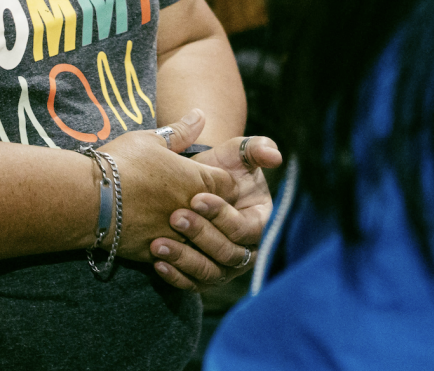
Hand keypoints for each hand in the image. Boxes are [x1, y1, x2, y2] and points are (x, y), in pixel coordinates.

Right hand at [95, 110, 236, 263]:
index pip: (229, 185)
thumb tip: (200, 114)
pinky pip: (174, 256)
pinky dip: (169, 247)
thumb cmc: (121, 163)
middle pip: (220, 216)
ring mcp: (177, 236)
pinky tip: (155, 235)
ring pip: (199, 240)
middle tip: (193, 201)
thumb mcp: (150, 140)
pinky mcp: (157, 254)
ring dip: (192, 231)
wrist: (89, 200)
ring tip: (173, 219)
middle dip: (212, 210)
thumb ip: (181, 132)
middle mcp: (195, 212)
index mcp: (198, 181)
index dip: (222, 182)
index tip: (207, 179)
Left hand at [151, 134, 281, 290]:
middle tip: (175, 216)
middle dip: (201, 235)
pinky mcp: (204, 277)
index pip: (245, 228)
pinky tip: (157, 262)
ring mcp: (225, 267)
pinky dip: (175, 276)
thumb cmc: (221, 166)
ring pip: (209, 272)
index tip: (196, 198)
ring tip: (158, 244)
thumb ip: (258, 149)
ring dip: (184, 259)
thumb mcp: (239, 152)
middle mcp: (247, 250)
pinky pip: (192, 283)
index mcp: (260, 222)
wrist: (195, 184)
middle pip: (228, 253)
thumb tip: (276, 156)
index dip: (223, 216)